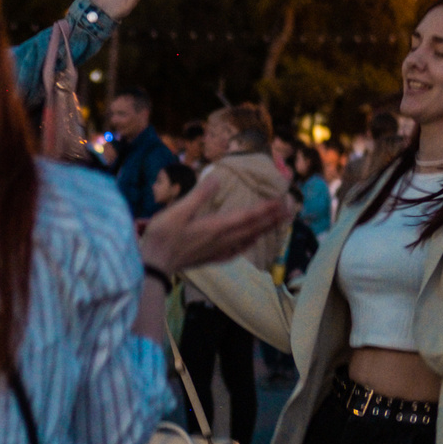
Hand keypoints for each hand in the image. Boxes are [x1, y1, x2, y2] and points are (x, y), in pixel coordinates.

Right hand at [140, 185, 293, 276]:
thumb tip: (216, 177)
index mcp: (216, 227)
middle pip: (252, 228)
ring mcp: (216, 250)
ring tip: (277, 223)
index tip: (282, 200)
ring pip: (247, 239)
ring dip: (263, 230)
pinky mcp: (209, 258)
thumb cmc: (162, 237)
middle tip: (289, 209)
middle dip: (271, 218)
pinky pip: (235, 251)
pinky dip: (247, 244)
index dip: (266, 208)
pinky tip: (250, 242)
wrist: (153, 266)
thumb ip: (199, 194)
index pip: (248, 216)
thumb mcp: (178, 210)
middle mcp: (221, 240)